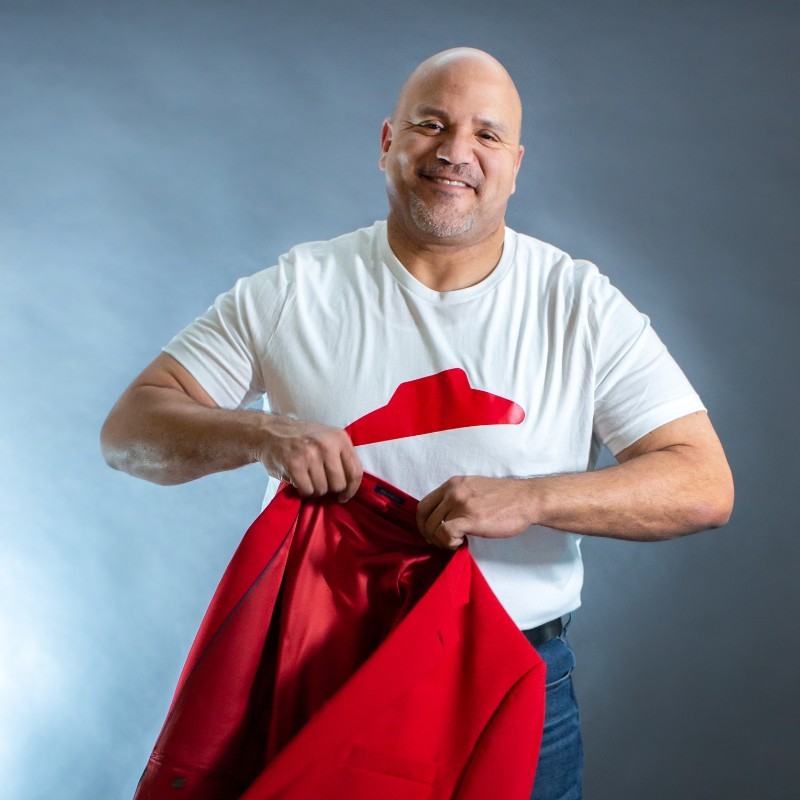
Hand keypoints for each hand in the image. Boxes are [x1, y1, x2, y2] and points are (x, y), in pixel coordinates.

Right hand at [258, 415, 362, 501]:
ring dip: (314, 489)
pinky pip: (307, 491)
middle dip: (329, 488)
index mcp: (340, 438)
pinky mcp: (294, 464)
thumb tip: (350, 487)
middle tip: (319, 481)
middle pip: (339, 484)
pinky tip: (297, 479)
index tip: (344, 496)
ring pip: (322, 490)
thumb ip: (341, 458)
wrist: (269, 432)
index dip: (351, 489)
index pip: (355, 472)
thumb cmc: (303, 439)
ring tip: (306, 477)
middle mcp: (327, 445)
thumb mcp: (328, 439)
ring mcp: (310, 454)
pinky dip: (302, 490)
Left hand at [416, 476, 535, 549]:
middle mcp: (453, 491)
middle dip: (428, 534)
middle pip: (424, 517)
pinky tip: (459, 543)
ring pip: (433, 527)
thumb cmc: (505, 498)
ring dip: (439, 541)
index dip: (423, 522)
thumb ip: (457, 497)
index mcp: (453, 483)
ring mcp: (461, 504)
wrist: (527, 500)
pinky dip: (448, 542)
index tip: (431, 533)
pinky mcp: (470, 519)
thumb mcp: (474, 488)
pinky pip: (445, 533)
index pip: (423, 504)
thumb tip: (442, 516)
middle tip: (440, 543)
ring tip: (454, 543)